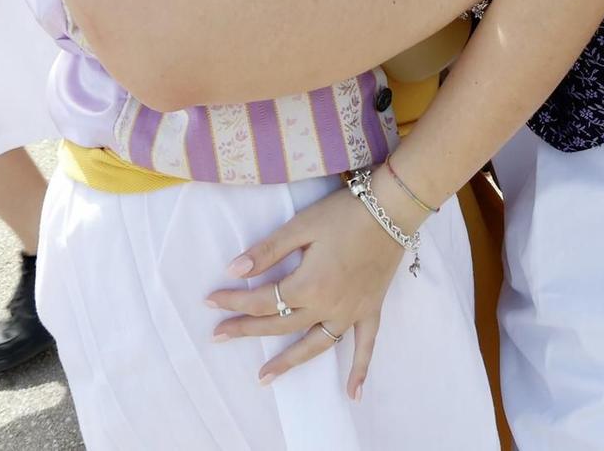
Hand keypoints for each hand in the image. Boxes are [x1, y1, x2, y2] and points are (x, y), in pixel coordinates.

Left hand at [208, 184, 411, 396]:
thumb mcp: (301, 226)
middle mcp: (327, 307)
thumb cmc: (344, 213)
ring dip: (288, 362)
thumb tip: (233, 270)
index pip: (262, 300)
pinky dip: (360, 370)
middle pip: (279, 325)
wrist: (392, 210)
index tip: (211, 300)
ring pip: (314, 345)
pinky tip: (353, 393)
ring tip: (264, 377)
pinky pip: (365, 345)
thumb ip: (267, 251)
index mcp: (308, 286)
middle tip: (219, 336)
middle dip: (246, 329)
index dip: (234, 300)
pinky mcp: (370, 310)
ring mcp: (350, 313)